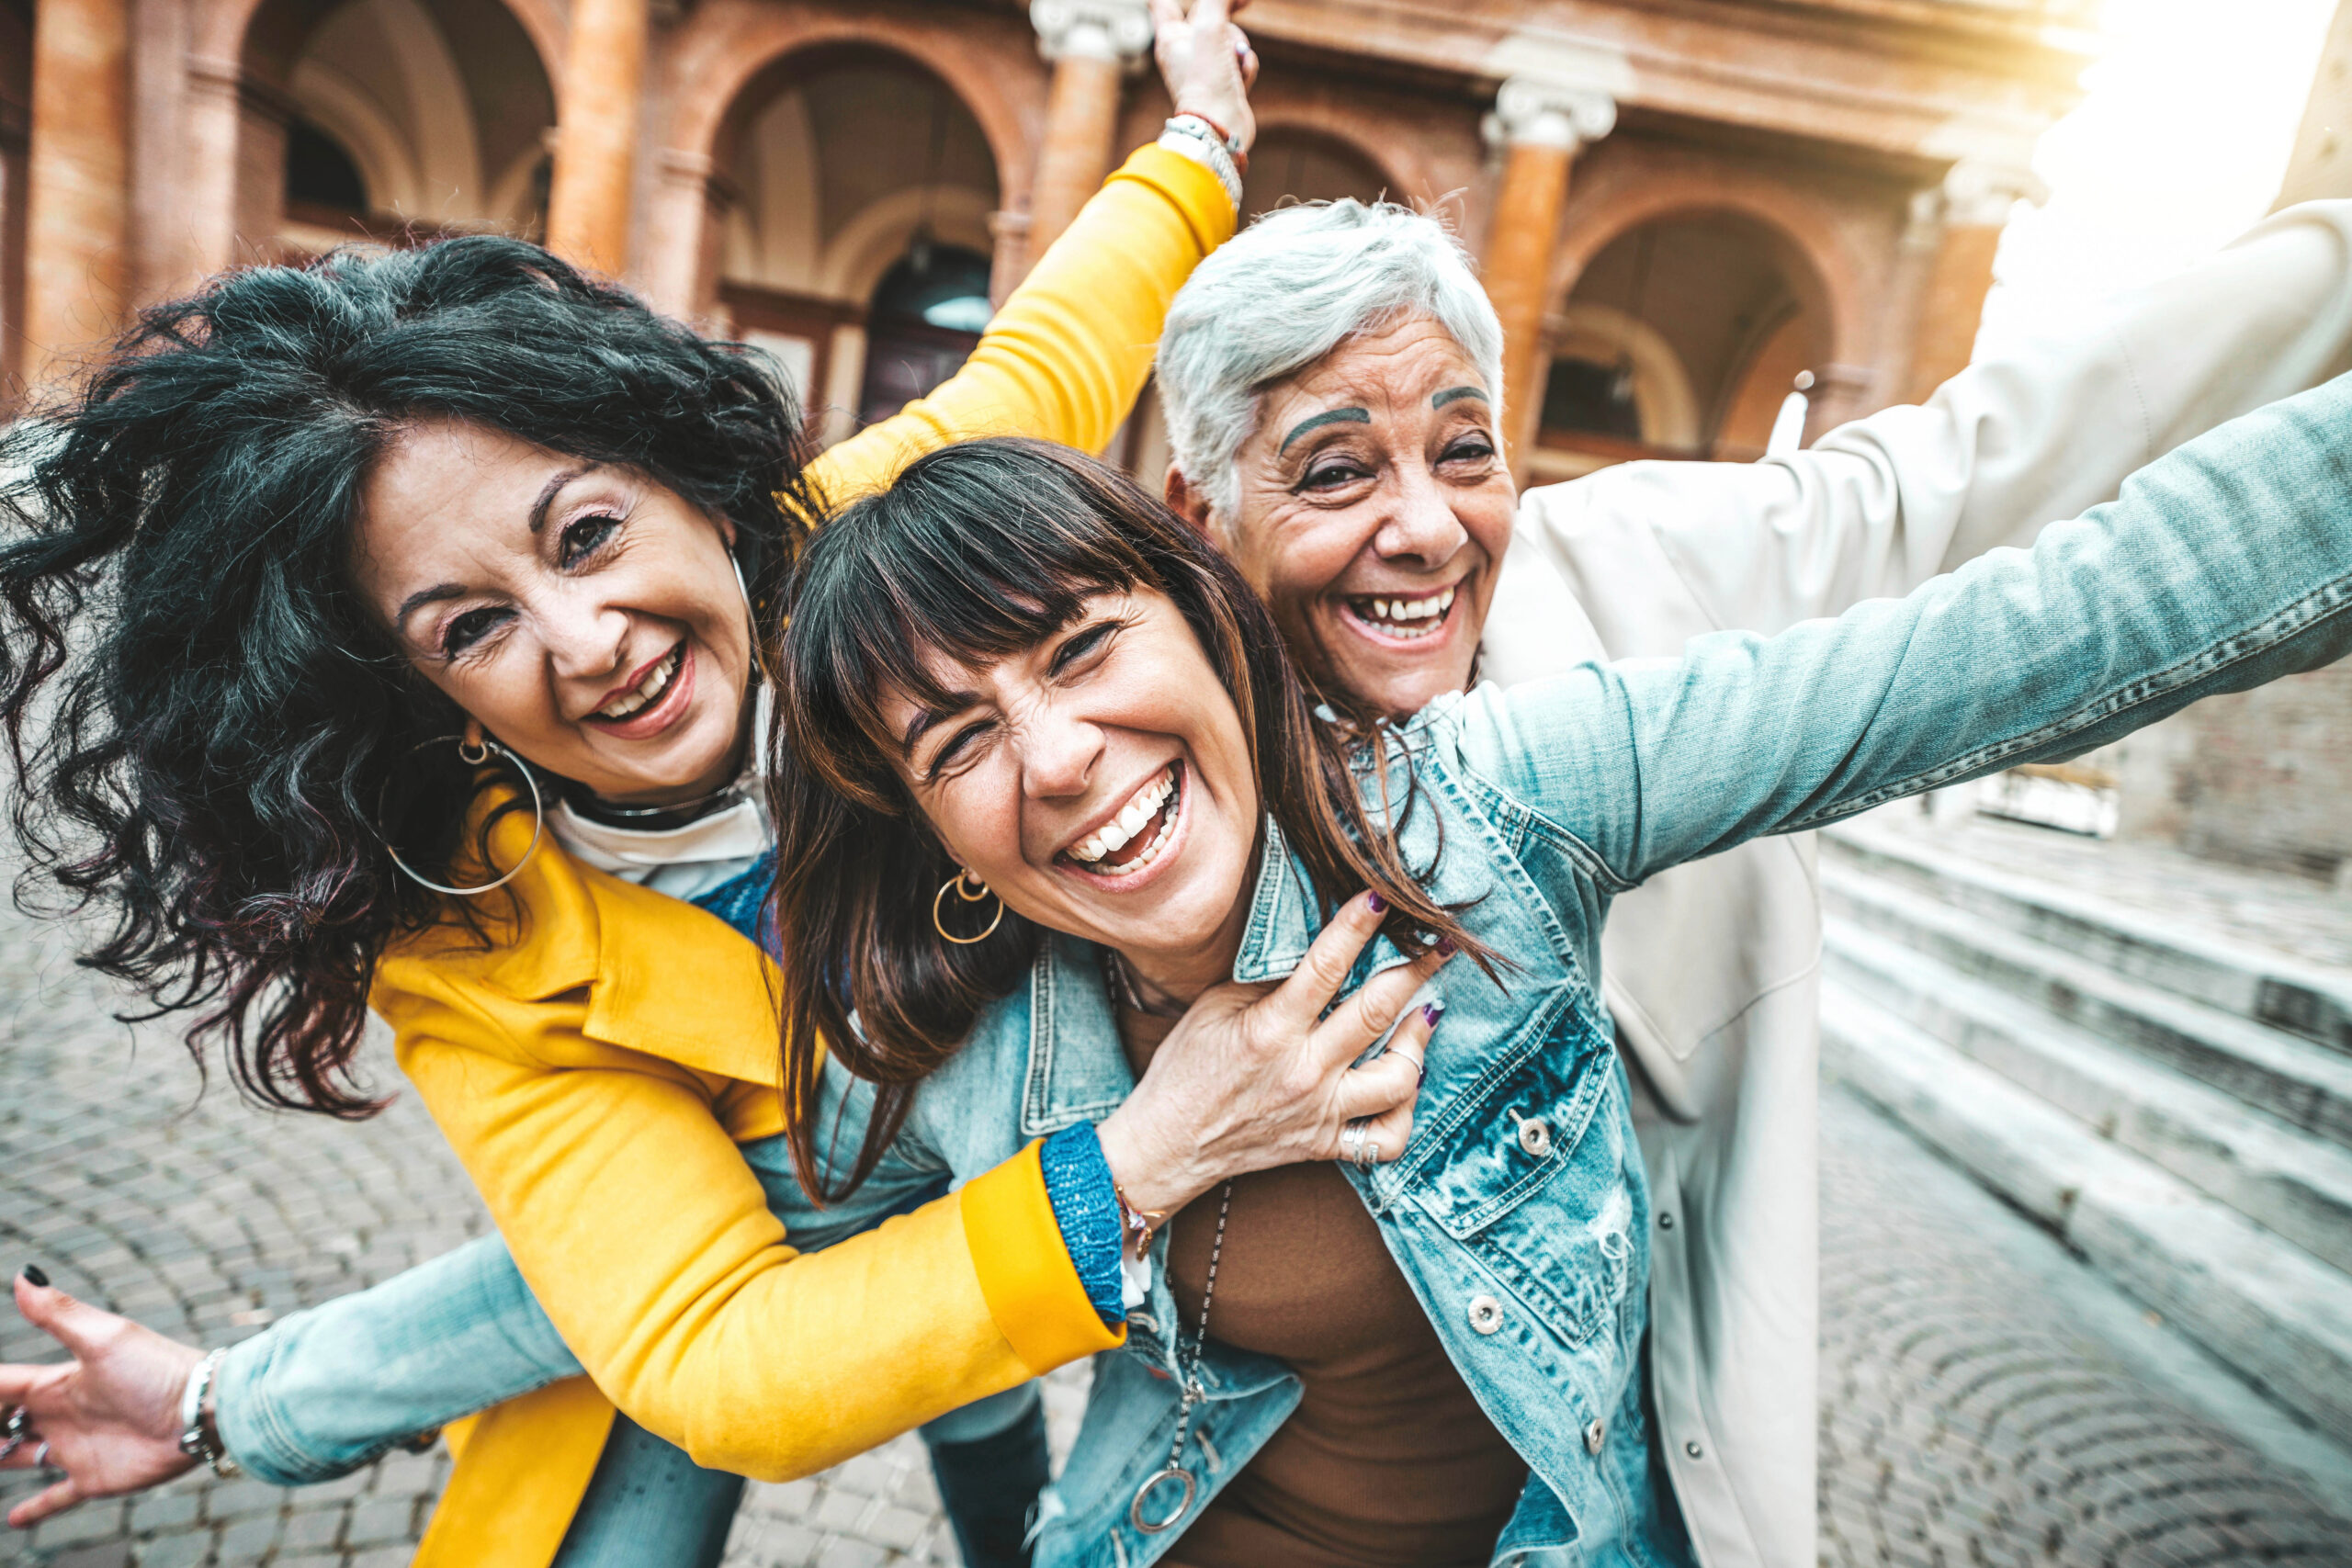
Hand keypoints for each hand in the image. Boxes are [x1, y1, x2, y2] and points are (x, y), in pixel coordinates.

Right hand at [1, 1271, 202, 1527]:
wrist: (202, 1409)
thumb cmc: (156, 1369)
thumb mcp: (102, 1339)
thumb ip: (58, 1313)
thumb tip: (24, 1273)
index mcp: (58, 1382)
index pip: (1, 1385)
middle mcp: (62, 1415)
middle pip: (3, 1421)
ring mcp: (76, 1448)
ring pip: (22, 1456)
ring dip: (0, 1459)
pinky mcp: (95, 1478)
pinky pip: (58, 1497)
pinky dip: (37, 1509)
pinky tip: (12, 1520)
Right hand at [1097, 891, 1448, 1219]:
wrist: (1167, 1145)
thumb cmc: (1185, 1069)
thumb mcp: (1215, 1008)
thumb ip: (1268, 981)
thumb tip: (1318, 947)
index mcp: (1270, 1031)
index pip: (1325, 967)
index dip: (1357, 926)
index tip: (1382, 896)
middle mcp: (1303, 1072)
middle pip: (1376, 1013)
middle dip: (1416, 970)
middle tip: (1442, 943)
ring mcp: (1320, 1113)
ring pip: (1397, 1079)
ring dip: (1419, 1041)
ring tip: (1424, 1014)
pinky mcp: (1325, 1145)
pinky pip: (1386, 1139)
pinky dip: (1406, 1111)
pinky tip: (1406, 1081)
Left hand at [1150, 0, 1258, 154]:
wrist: (1219, 129)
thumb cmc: (1206, 82)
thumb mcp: (1211, 28)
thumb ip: (1218, 0)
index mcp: (1170, 38)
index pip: (1163, 5)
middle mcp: (1185, 52)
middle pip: (1207, 15)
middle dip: (1227, 12)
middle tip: (1245, 2)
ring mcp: (1205, 68)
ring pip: (1229, 38)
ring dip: (1239, 46)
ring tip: (1234, 64)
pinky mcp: (1224, 83)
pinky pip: (1240, 61)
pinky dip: (1245, 67)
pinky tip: (1241, 81)